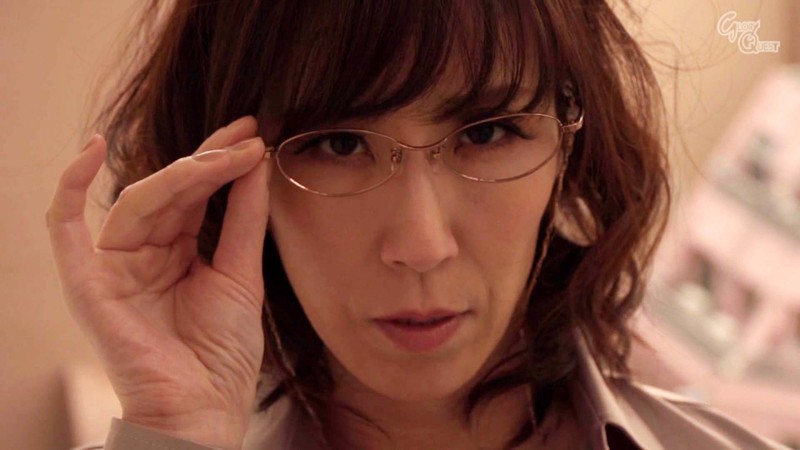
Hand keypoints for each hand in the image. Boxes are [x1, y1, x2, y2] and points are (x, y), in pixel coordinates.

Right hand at [46, 116, 269, 449]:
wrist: (204, 406)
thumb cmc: (222, 352)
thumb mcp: (241, 274)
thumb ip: (244, 218)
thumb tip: (254, 163)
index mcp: (178, 252)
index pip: (195, 193)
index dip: (221, 162)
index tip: (253, 135)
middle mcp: (145, 252)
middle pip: (170, 190)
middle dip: (209, 159)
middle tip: (246, 135)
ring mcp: (115, 265)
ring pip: (139, 200)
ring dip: (181, 172)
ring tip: (224, 154)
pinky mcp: (88, 282)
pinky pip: (64, 228)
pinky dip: (70, 187)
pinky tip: (91, 150)